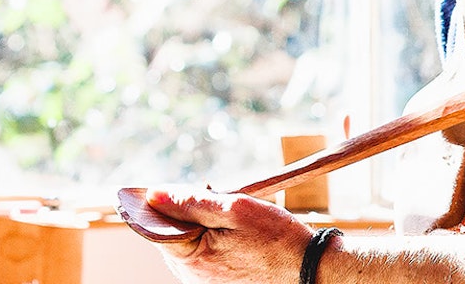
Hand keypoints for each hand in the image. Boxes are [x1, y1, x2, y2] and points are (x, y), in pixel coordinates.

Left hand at [144, 188, 315, 283]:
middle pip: (171, 234)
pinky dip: (212, 240)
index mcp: (192, 260)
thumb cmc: (277, 239)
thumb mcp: (235, 209)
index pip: (155, 226)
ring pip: (187, 244)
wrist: (310, 270)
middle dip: (187, 212)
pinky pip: (202, 256)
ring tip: (232, 220)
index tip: (174, 190)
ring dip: (201, 225)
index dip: (162, 204)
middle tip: (217, 199)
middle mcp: (192, 278)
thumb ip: (191, 202)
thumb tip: (154, 195)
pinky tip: (235, 236)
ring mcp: (203, 283)